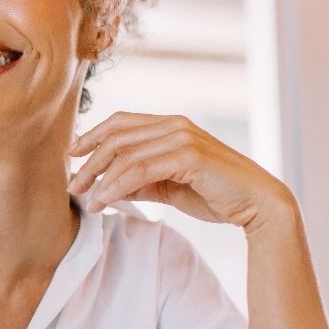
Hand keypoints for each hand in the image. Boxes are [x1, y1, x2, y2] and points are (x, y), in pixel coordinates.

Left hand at [67, 113, 296, 233]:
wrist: (257, 205)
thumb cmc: (215, 195)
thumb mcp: (168, 186)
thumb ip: (141, 181)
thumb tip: (108, 187)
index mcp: (170, 125)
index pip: (120, 122)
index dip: (92, 136)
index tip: (72, 155)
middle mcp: (174, 125)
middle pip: (116, 137)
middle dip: (88, 162)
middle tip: (71, 186)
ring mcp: (182, 137)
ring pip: (125, 155)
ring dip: (99, 179)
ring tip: (86, 200)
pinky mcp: (188, 155)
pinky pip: (140, 170)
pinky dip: (117, 186)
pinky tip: (104, 201)